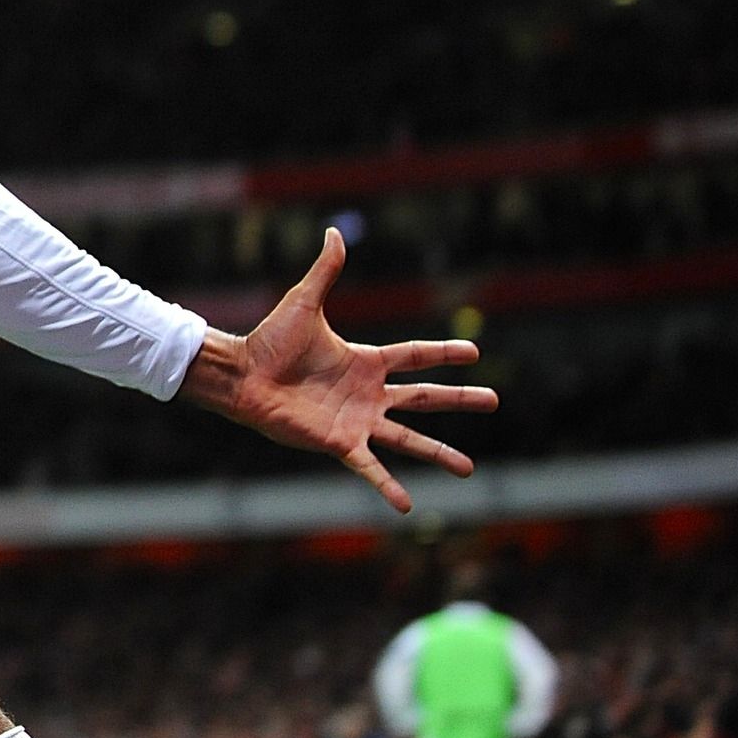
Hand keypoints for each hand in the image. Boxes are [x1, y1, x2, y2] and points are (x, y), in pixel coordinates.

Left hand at [178, 226, 496, 511]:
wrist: (242, 373)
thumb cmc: (269, 340)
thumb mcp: (305, 302)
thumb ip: (325, 271)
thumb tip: (335, 231)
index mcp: (364, 361)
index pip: (413, 355)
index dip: (443, 353)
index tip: (475, 352)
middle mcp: (367, 393)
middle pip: (424, 397)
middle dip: (459, 399)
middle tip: (494, 400)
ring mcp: (356, 420)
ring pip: (407, 438)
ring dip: (437, 453)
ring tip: (468, 469)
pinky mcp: (338, 442)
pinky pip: (368, 466)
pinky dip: (386, 485)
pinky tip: (407, 505)